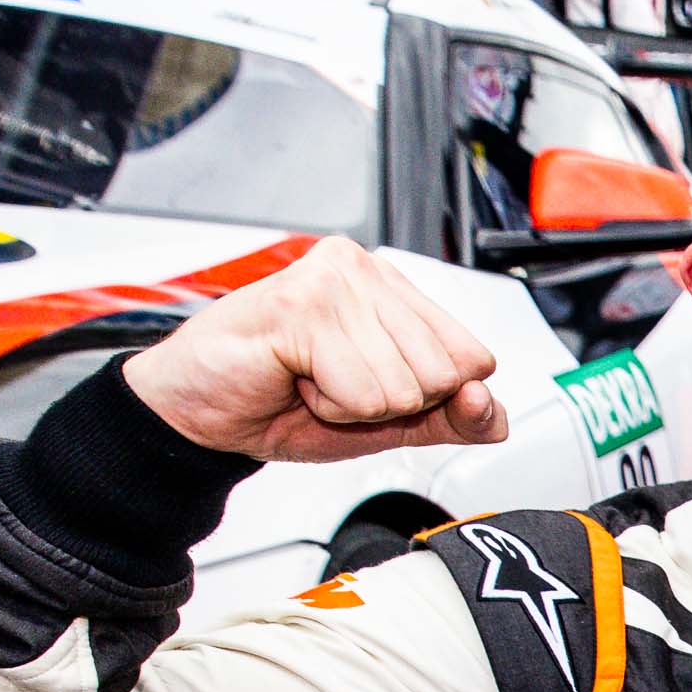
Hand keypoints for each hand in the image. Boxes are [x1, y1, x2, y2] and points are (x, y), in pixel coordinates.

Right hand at [122, 236, 505, 462]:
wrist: (201, 413)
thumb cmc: (283, 402)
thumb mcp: (388, 421)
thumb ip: (452, 418)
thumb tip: (490, 407)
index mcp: (392, 287)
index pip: (473, 357)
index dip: (426, 395)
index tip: (367, 383)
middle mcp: (366, 271)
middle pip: (445, 374)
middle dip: (389, 402)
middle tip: (330, 382)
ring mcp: (335, 281)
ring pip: (405, 386)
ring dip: (353, 404)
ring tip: (308, 379)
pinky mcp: (304, 305)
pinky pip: (363, 393)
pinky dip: (329, 405)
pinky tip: (292, 376)